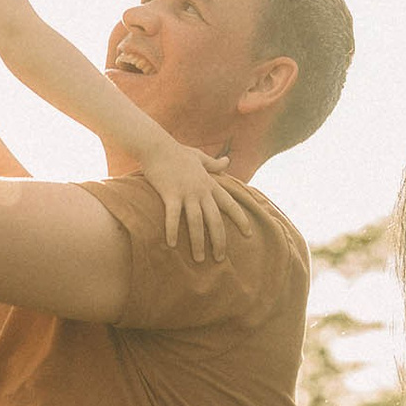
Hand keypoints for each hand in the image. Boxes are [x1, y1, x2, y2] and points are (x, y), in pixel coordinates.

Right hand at [136, 138, 255, 260]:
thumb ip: (214, 163)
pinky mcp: (170, 194)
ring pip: (196, 222)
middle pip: (215, 219)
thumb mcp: (199, 157)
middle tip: (220, 259)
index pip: (230, 204)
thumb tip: (228, 161)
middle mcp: (201, 190)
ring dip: (198, 242)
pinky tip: (172, 245)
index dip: (241, 219)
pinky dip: (173, 230)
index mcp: (209, 183)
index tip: (249, 234)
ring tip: (199, 260)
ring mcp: (186, 192)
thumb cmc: (177, 152)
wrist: (157, 145)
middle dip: (219, 240)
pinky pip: (173, 216)